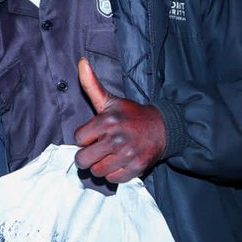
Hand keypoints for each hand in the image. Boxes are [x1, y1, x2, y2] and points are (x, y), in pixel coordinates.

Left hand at [73, 58, 166, 182]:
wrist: (163, 127)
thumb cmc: (131, 115)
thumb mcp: (110, 100)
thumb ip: (91, 85)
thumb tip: (81, 62)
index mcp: (107, 121)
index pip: (78, 139)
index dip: (85, 138)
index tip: (95, 134)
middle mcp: (116, 138)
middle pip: (83, 159)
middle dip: (87, 155)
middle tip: (98, 148)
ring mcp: (127, 154)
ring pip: (97, 171)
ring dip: (101, 165)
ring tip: (110, 155)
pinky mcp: (137, 168)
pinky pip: (112, 179)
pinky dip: (114, 174)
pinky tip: (120, 162)